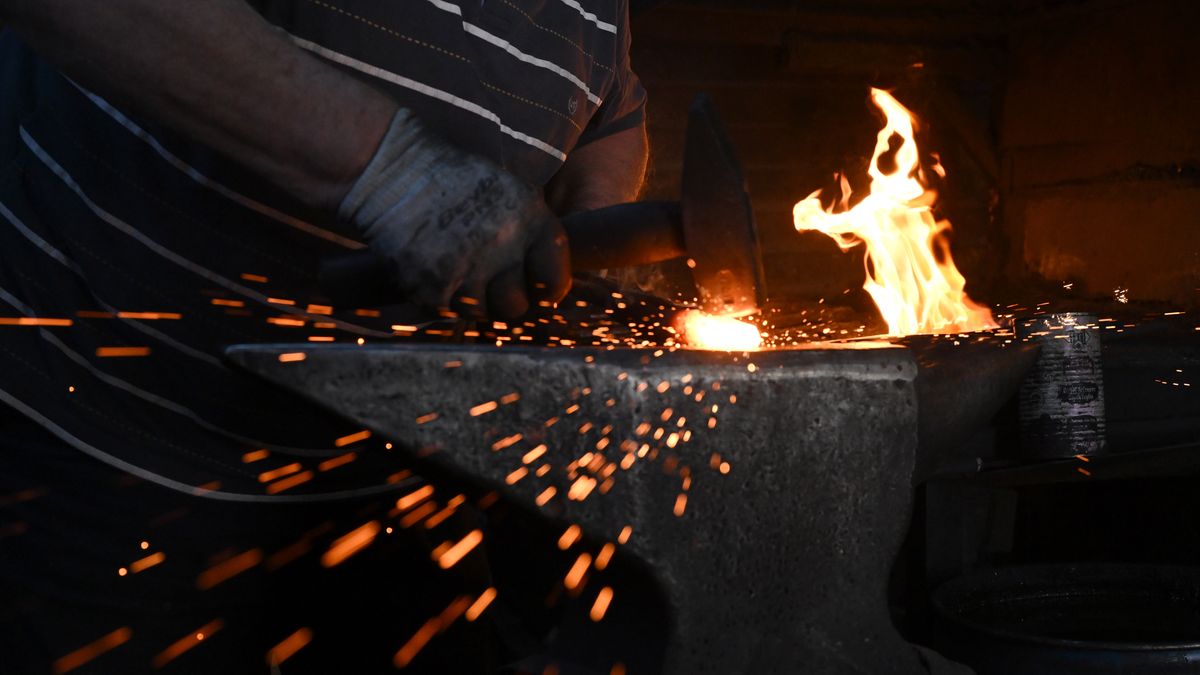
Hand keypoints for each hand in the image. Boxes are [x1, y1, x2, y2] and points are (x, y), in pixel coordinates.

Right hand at [338, 109, 570, 317]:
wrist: (392, 167)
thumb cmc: (451, 177)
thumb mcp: (506, 190)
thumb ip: (530, 233)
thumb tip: (547, 280)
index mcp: (530, 220)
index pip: (554, 279)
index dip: (547, 290)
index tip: (537, 290)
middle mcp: (503, 246)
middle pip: (515, 307)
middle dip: (501, 299)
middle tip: (486, 282)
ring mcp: (466, 268)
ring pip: (478, 312)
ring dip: (466, 298)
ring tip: (451, 266)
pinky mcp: (431, 284)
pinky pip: (443, 310)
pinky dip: (435, 296)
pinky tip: (429, 266)